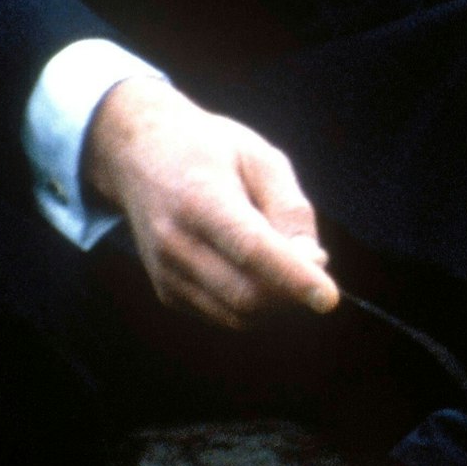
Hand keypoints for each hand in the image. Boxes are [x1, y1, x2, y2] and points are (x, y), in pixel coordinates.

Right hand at [83, 75, 340, 326]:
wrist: (137, 153)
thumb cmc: (209, 150)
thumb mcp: (260, 157)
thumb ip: (291, 208)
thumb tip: (314, 261)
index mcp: (199, 198)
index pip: (252, 250)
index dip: (294, 278)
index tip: (329, 298)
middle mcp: (174, 242)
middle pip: (247, 295)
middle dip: (294, 293)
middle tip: (315, 262)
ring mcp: (166, 272)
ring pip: (239, 315)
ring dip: (278, 302)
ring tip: (284, 258)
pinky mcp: (167, 291)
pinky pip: (224, 315)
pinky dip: (255, 304)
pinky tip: (257, 269)